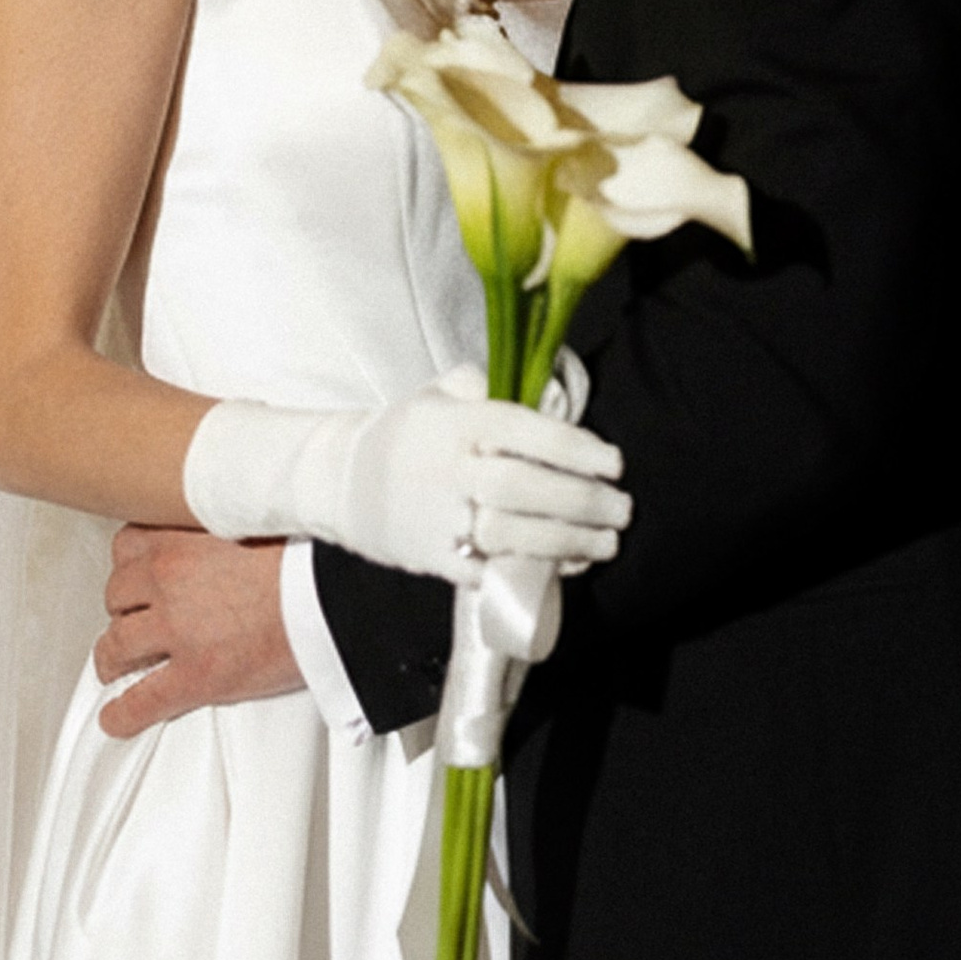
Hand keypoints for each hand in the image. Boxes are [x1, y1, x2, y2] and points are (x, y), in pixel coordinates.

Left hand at [94, 527, 300, 738]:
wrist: (330, 597)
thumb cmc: (307, 558)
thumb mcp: (255, 521)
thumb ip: (223, 528)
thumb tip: (224, 533)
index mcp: (182, 539)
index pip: (128, 546)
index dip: (131, 565)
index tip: (137, 573)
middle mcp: (170, 581)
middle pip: (118, 596)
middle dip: (123, 610)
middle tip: (133, 620)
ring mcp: (177, 631)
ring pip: (118, 646)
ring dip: (113, 657)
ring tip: (117, 666)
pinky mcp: (196, 676)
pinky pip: (142, 700)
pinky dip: (123, 713)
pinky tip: (116, 718)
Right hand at [184, 364, 629, 582]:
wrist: (338, 479)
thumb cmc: (404, 433)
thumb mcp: (440, 394)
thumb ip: (491, 388)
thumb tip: (548, 390)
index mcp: (457, 422)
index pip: (525, 431)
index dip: (575, 448)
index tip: (614, 462)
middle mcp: (450, 468)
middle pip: (526, 487)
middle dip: (583, 501)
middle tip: (622, 509)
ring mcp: (439, 517)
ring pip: (513, 533)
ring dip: (568, 542)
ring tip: (607, 543)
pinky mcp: (431, 557)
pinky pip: (489, 568)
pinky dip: (530, 571)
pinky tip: (565, 566)